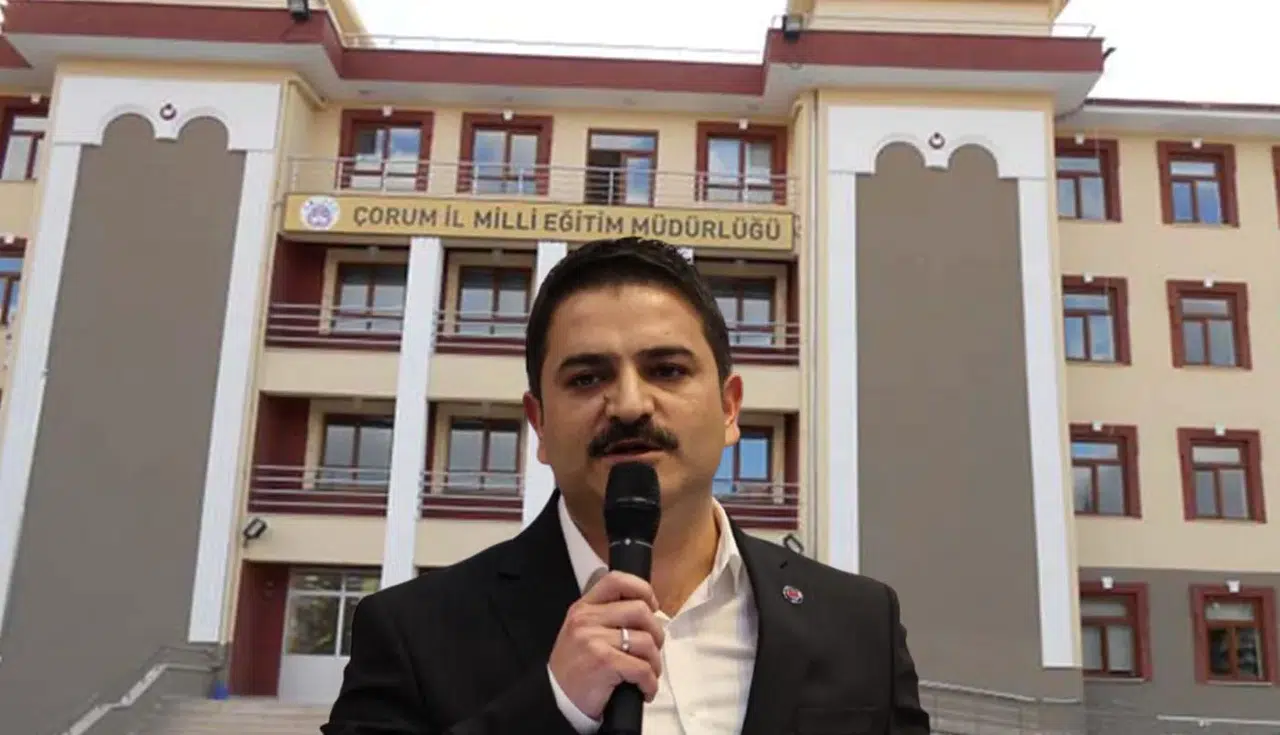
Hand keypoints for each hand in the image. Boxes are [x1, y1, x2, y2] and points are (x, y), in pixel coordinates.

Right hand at [547, 571, 665, 719]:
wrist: (556, 700)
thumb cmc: (575, 667)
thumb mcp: (582, 632)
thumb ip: (607, 617)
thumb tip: (648, 611)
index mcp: (583, 607)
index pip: (616, 580)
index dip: (642, 589)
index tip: (652, 606)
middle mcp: (587, 619)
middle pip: (640, 610)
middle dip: (656, 633)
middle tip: (652, 651)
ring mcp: (594, 640)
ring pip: (646, 641)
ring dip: (654, 662)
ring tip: (648, 674)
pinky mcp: (604, 663)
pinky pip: (642, 668)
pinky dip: (650, 683)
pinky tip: (644, 690)